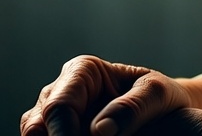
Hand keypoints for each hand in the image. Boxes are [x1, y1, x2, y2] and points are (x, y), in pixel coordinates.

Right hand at [20, 55, 190, 135]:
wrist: (163, 114)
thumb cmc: (158, 97)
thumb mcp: (156, 94)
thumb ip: (132, 107)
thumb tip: (100, 131)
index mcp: (82, 71)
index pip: (59, 106)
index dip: (64, 135)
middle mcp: (59, 92)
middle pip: (38, 126)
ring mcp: (51, 119)